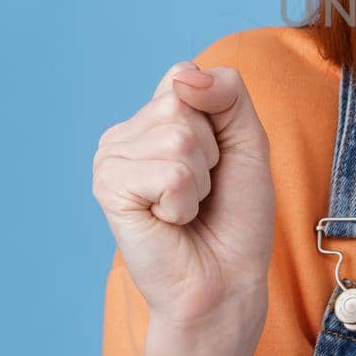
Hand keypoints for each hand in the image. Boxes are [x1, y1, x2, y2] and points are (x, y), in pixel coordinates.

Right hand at [92, 60, 275, 333]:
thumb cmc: (236, 214)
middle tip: (203, 190)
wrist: (225, 279)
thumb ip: (227, 93)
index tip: (217, 161)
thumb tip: (185, 76)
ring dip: (199, 181)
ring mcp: (110, 159)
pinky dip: (185, 202)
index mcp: (152, 117)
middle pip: (182, 104)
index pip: (186, 76)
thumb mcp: (247, 139)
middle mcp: (124, 133)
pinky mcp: (108, 188)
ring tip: (187, 208)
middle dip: (211, 152)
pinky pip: (170, 172)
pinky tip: (170, 222)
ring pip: (178, 137)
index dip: (219, 120)